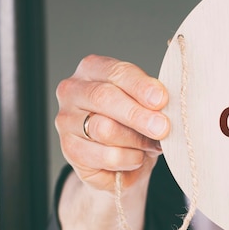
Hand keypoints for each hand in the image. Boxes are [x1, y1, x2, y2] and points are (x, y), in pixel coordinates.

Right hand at [55, 55, 169, 192]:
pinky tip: (136, 158)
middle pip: (104, 98)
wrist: (123, 160)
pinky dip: (129, 159)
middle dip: (137, 114)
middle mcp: (73, 90)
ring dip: (137, 140)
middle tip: (162, 127)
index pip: (117, 72)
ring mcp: (66, 120)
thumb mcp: (146, 105)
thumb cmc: (134, 123)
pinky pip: (106, 156)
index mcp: (92, 69)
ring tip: (152, 145)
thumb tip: (162, 103)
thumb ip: (151, 100)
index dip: (141, 86)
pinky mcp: (70, 150)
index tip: (161, 100)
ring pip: (104, 129)